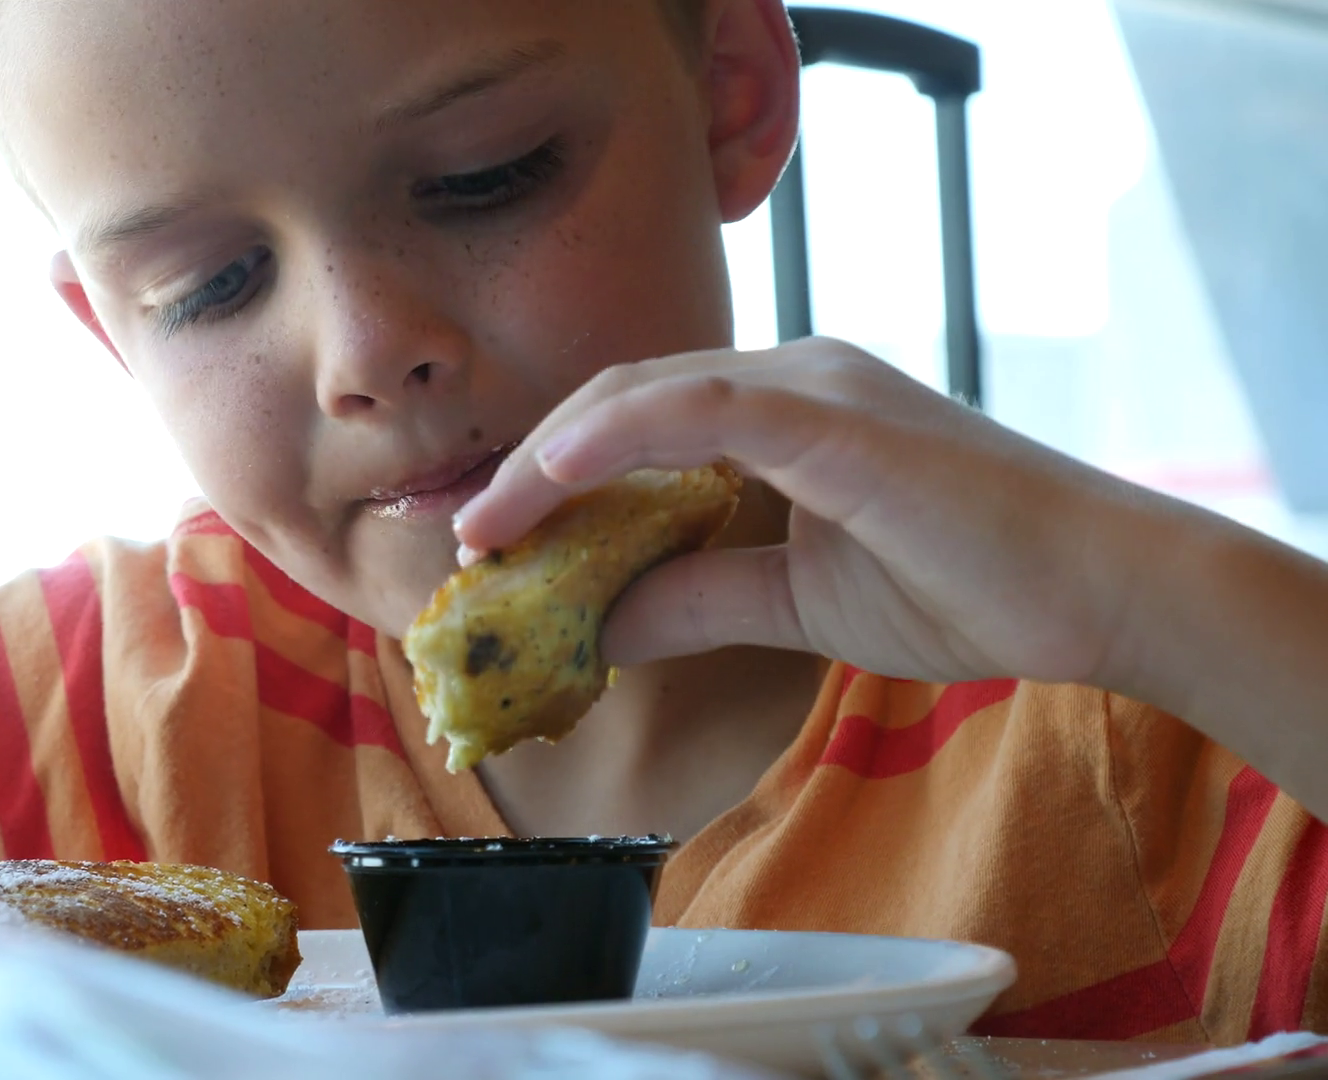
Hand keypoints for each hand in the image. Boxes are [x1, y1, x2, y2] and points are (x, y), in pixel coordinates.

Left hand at [454, 337, 1178, 687]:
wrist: (1103, 592)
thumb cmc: (973, 587)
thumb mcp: (799, 603)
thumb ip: (699, 598)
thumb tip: (599, 626)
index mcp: (782, 412)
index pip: (634, 426)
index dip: (550, 478)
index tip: (489, 542)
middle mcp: (789, 379)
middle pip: (618, 402)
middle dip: (528, 471)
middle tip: (463, 537)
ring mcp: (814, 386)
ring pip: (642, 397)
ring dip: (548, 463)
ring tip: (484, 527)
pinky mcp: (837, 415)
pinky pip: (703, 407)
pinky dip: (618, 434)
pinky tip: (553, 474)